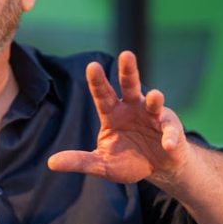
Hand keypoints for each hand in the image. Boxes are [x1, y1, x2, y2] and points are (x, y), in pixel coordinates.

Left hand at [47, 51, 187, 183]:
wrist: (158, 168)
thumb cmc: (129, 161)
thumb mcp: (102, 164)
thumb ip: (80, 161)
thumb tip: (51, 163)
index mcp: (113, 114)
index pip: (102, 95)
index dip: (97, 81)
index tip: (92, 66)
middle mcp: (132, 108)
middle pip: (130, 85)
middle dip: (128, 71)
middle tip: (127, 55)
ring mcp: (153, 116)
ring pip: (154, 101)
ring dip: (155, 99)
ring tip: (155, 97)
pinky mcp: (171, 129)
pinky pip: (170, 131)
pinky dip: (170, 138)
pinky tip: (169, 144)